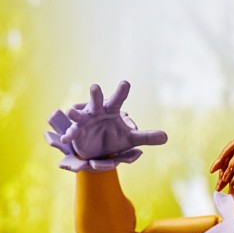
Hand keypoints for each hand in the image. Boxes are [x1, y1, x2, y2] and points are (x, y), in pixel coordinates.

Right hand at [45, 81, 166, 171]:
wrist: (97, 148)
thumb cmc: (114, 137)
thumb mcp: (131, 138)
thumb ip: (146, 137)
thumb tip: (166, 137)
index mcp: (111, 110)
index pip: (118, 99)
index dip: (121, 92)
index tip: (126, 83)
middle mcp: (97, 111)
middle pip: (96, 101)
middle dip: (95, 95)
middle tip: (95, 88)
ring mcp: (85, 120)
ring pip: (79, 114)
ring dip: (75, 113)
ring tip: (69, 111)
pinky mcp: (77, 132)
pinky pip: (72, 132)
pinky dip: (70, 135)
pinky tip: (67, 139)